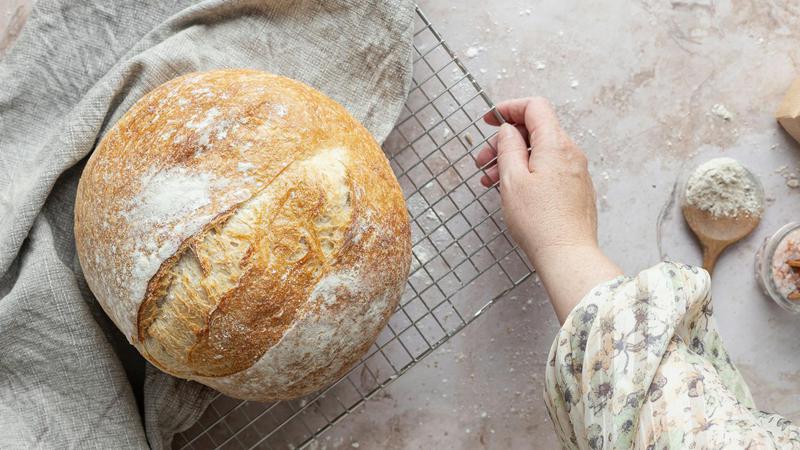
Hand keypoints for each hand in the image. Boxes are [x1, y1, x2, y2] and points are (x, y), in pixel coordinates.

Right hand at [476, 97, 621, 322]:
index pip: (535, 107)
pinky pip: (549, 169)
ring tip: (490, 181)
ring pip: (540, 153)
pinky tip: (512, 191)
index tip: (490, 119)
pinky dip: (528, 172)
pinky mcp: (576, 189)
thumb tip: (508, 131)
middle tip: (482, 161)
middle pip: (535, 131)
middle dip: (505, 141)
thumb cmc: (539, 221)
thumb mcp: (512, 179)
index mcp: (555, 144)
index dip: (509, 108)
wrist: (567, 255)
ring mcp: (576, 172)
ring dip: (513, 160)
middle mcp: (570, 153)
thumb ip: (508, 147)